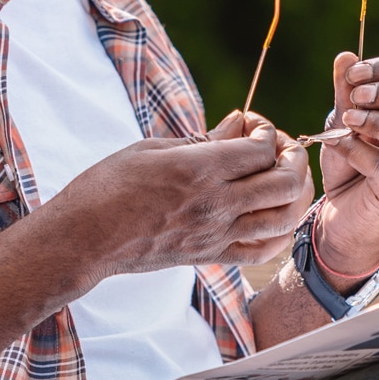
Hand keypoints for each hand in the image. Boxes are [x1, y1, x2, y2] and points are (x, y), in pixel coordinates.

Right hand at [47, 112, 313, 279]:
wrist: (83, 239)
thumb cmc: (107, 186)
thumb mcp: (151, 148)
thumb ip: (202, 139)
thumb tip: (238, 123)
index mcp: (198, 169)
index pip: (260, 149)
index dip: (266, 132)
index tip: (251, 125)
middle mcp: (215, 204)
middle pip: (283, 182)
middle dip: (292, 158)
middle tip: (278, 148)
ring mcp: (215, 234)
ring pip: (283, 217)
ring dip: (294, 194)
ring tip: (282, 178)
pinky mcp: (210, 256)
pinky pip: (262, 251)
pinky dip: (280, 232)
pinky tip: (274, 216)